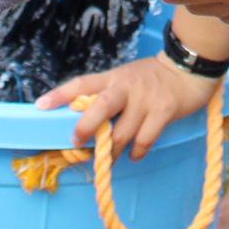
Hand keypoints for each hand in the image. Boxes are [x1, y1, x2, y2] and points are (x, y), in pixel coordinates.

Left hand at [36, 54, 218, 157]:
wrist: (188, 69)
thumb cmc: (151, 79)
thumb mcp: (126, 80)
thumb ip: (107, 98)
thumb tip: (86, 127)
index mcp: (113, 78)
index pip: (82, 83)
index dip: (61, 95)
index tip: (40, 106)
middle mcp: (126, 87)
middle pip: (100, 106)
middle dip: (86, 128)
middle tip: (77, 143)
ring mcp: (146, 99)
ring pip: (122, 132)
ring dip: (113, 152)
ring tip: (111, 159)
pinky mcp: (164, 110)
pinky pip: (144, 139)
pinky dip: (137, 152)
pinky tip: (135, 153)